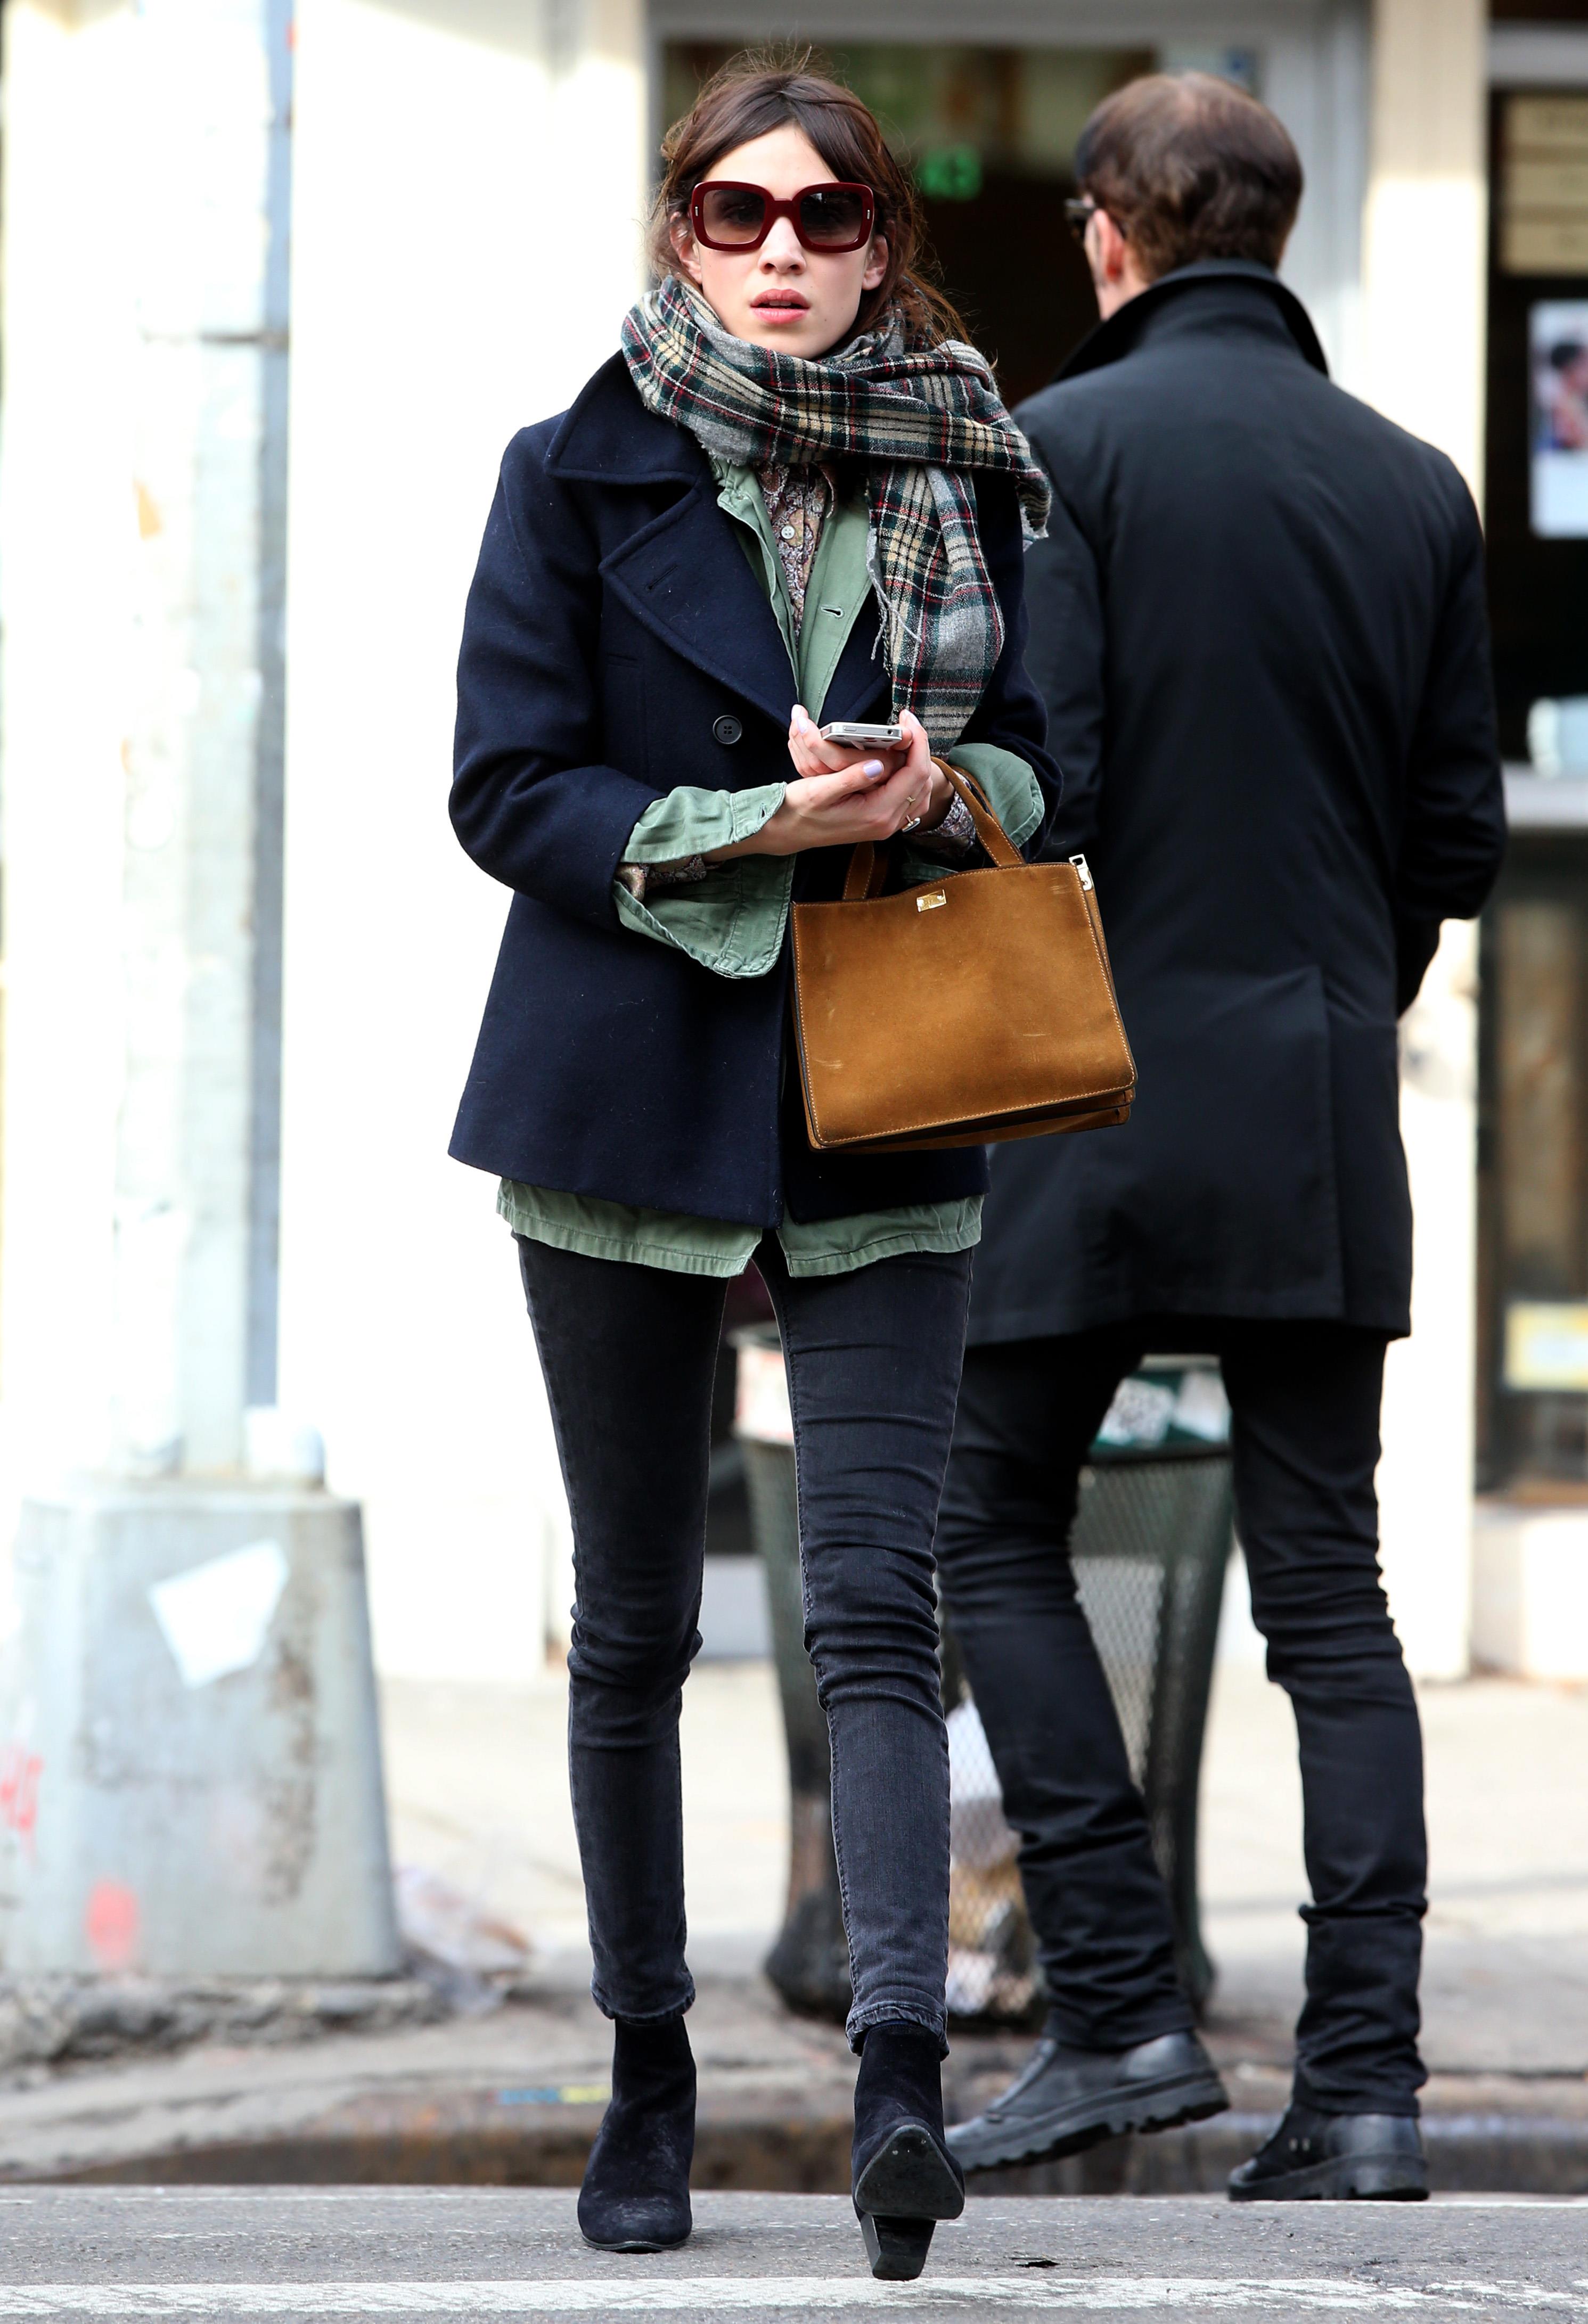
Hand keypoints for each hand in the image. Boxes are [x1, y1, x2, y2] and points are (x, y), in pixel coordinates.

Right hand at [711, 708, 951, 861]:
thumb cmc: (799, 810)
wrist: (787, 832)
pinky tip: (901, 761)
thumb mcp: (820, 790)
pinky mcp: (881, 822)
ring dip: (917, 761)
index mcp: (876, 813)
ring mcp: (886, 825)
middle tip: (906, 723)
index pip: (914, 772)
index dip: (917, 741)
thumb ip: (852, 778)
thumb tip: (878, 764)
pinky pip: (910, 799)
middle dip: (919, 747)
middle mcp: (887, 823)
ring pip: (920, 790)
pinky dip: (911, 777)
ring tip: (905, 737)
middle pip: (923, 780)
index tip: (907, 719)